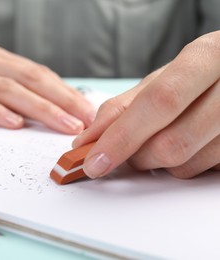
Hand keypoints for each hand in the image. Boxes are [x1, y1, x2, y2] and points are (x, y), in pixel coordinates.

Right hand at [0, 23, 94, 133]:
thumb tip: (27, 107)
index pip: (36, 73)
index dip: (64, 91)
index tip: (87, 110)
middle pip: (29, 79)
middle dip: (62, 100)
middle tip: (88, 120)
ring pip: (6, 88)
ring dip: (39, 107)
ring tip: (64, 125)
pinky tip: (13, 123)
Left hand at [73, 31, 219, 178]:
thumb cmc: (196, 75)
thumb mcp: (160, 79)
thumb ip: (121, 107)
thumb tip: (87, 139)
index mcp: (207, 57)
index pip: (160, 102)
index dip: (122, 136)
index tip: (94, 161)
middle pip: (170, 143)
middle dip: (135, 156)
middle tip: (125, 150)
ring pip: (185, 165)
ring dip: (157, 163)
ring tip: (161, 138)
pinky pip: (201, 172)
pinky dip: (180, 165)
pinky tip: (184, 144)